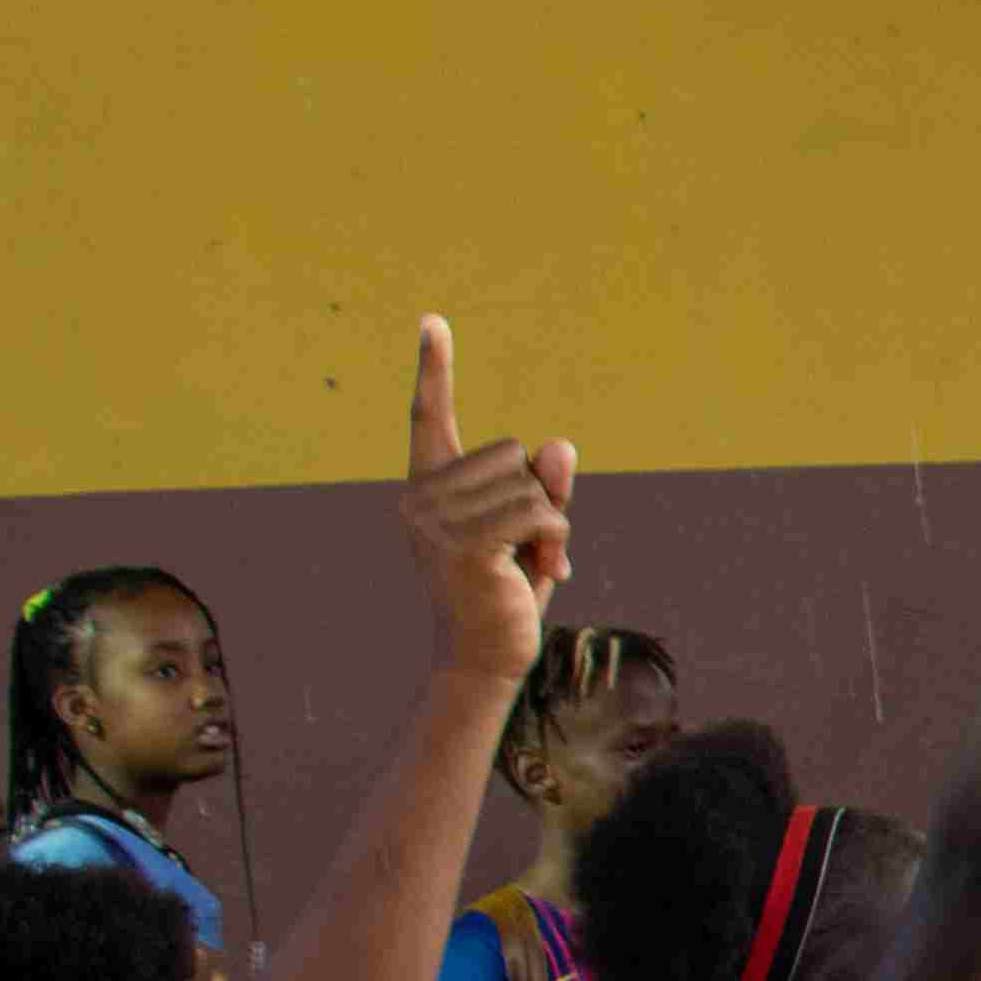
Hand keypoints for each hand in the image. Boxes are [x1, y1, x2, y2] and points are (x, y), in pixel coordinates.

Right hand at [397, 318, 577, 687]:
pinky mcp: (465, 545)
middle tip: (525, 549)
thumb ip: (543, 484)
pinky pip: (539, 509)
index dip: (434, 369)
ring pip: (531, 482)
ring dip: (551, 523)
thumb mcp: (531, 527)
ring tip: (528, 563)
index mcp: (429, 488)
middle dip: (537, 496)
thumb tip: (559, 443)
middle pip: (512, 451)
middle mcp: (420, 498)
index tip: (434, 321)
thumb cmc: (505, 592)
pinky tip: (544, 570)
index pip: (429, 417)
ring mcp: (436, 521)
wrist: (486, 659)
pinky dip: (556, 537)